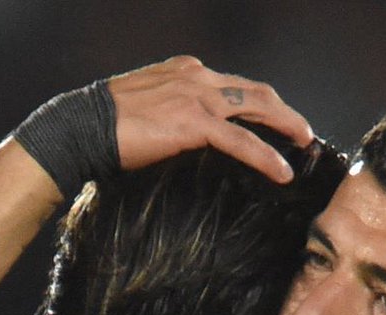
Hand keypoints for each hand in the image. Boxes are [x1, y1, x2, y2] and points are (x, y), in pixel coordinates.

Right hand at [109, 56, 314, 181]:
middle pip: (254, 91)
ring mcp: (197, 97)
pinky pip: (241, 140)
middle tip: (302, 133)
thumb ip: (171, 115)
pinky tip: (282, 172)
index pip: (232, 85)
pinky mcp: (194, 123)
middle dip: (283, 111)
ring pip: (257, 108)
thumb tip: (183, 138)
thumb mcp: (146, 112)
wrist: (82, 127)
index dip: (258, 103)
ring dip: (286, 127)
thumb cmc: (104, 127)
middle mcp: (197, 76)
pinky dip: (266, 156)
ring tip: (303, 146)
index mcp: (186, 71)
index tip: (274, 121)